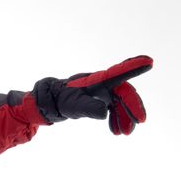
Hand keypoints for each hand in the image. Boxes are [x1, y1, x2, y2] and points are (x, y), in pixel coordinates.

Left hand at [32, 55, 152, 134]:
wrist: (46, 103)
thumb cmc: (58, 100)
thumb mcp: (72, 105)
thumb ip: (88, 108)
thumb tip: (105, 113)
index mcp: (95, 80)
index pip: (117, 74)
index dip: (133, 68)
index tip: (148, 61)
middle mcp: (99, 83)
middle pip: (123, 93)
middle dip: (132, 107)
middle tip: (138, 122)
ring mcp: (99, 91)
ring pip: (119, 103)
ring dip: (124, 117)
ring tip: (124, 133)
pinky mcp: (97, 99)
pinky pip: (112, 108)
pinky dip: (115, 119)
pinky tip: (115, 131)